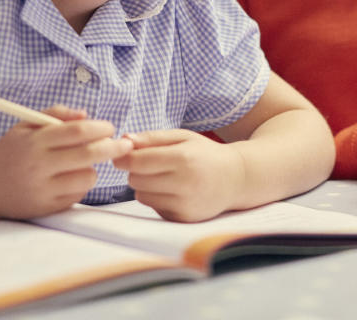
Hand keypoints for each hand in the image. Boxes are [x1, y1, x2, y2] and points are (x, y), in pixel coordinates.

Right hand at [0, 105, 132, 218]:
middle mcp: (38, 167)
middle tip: (124, 144)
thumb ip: (56, 113)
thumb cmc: (13, 150)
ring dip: (94, 168)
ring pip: (87, 177)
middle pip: (88, 155)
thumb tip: (86, 115)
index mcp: (35, 142)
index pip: (77, 132)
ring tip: (82, 163)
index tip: (109, 127)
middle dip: (112, 147)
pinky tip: (70, 178)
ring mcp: (43, 190)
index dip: (99, 128)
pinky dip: (81, 183)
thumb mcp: (26, 124)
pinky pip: (78, 194)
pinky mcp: (48, 208)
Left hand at [113, 129, 244, 222]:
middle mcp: (184, 183)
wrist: (236, 179)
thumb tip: (125, 138)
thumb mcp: (183, 137)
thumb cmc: (205, 154)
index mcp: (183, 158)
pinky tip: (173, 191)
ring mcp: (184, 204)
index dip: (124, 158)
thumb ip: (153, 137)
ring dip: (145, 186)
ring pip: (141, 196)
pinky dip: (157, 199)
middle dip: (135, 171)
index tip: (120, 156)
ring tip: (163, 177)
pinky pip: (154, 208)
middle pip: (136, 180)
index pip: (139, 162)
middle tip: (148, 165)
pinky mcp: (183, 218)